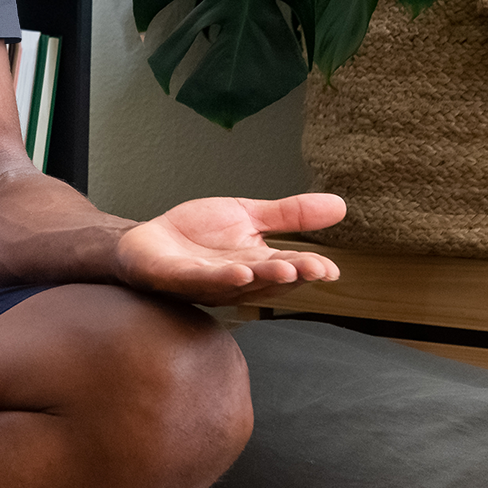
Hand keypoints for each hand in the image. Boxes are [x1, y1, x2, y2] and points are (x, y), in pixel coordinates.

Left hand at [112, 192, 345, 305]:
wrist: (146, 241)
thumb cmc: (197, 235)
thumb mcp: (247, 216)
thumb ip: (289, 215)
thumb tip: (341, 205)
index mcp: (256, 263)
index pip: (289, 267)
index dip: (309, 269)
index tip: (331, 269)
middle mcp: (236, 279)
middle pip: (268, 279)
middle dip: (291, 274)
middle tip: (314, 268)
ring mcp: (205, 281)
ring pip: (238, 283)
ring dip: (261, 278)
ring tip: (284, 269)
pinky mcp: (174, 277)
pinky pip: (198, 280)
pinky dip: (218, 278)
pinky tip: (237, 272)